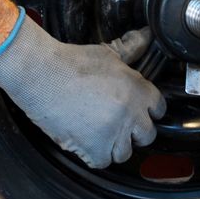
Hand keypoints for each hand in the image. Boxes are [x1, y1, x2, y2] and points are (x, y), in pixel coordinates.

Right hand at [0, 18, 165, 168]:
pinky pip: (103, 162)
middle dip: (135, 131)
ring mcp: (113, 133)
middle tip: (119, 124)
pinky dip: (95, 155)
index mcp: (137, 89)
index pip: (159, 109)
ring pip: (125, 152)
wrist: (40, 74)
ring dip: (115, 145)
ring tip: (101, 134)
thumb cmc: (70, 62)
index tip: (137, 111)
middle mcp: (130, 113)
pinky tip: (87, 142)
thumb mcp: (106, 52)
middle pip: (147, 135)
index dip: (147, 110)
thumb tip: (146, 36)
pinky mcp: (94, 148)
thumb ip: (131, 47)